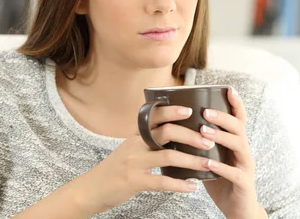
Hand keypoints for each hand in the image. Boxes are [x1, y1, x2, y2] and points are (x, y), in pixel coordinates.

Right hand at [71, 105, 213, 215]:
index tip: (190, 110)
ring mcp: (134, 163)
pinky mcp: (134, 181)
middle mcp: (135, 145)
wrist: (91, 189)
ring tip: (207, 163)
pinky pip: (161, 181)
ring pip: (168, 156)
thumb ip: (148, 140)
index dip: (172, 111)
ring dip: (191, 160)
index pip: (155, 115)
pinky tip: (192, 186)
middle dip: (191, 135)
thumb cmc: (115, 168)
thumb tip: (175, 134)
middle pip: (166, 132)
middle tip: (208, 140)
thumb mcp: (130, 148)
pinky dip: (179, 184)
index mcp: (136, 135)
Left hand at [200, 88, 265, 217]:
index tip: (228, 89)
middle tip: (206, 111)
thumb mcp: (212, 158)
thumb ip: (201, 145)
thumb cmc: (221, 181)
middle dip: (223, 117)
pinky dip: (221, 166)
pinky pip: (234, 172)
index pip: (239, 119)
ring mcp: (246, 166)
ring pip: (239, 145)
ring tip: (204, 131)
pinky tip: (208, 162)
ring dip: (221, 136)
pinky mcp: (243, 183)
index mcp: (236, 143)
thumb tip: (176, 128)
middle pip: (239, 127)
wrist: (237, 209)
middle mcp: (244, 151)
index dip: (236, 104)